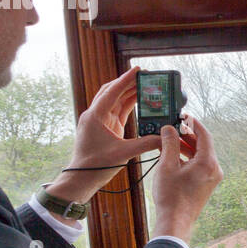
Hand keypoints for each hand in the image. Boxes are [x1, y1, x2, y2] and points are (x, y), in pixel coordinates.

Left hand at [45, 66, 161, 204]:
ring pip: (114, 99)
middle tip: (145, 75)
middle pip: (112, 91)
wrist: (81, 178)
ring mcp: (99, 120)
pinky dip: (128, 103)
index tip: (138, 69)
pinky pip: (117, 109)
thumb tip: (165, 138)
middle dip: (128, 81)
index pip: (112, 92)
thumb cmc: (96, 166)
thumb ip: (146, 144)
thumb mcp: (123, 153)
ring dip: (129, 91)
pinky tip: (139, 99)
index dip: (126, 79)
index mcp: (95, 116)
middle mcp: (95, 114)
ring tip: (145, 84)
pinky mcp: (105, 126)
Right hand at [152, 116, 222, 243]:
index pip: (204, 135)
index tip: (184, 116)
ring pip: (201, 155)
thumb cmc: (171, 196)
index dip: (194, 124)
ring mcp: (212, 178)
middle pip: (203, 144)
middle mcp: (215, 169)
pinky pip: (200, 165)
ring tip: (170, 141)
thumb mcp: (167, 165)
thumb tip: (169, 129)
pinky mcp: (207, 184)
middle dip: (188, 135)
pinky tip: (174, 156)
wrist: (175, 222)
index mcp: (208, 162)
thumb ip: (169, 143)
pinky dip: (189, 158)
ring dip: (187, 147)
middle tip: (174, 128)